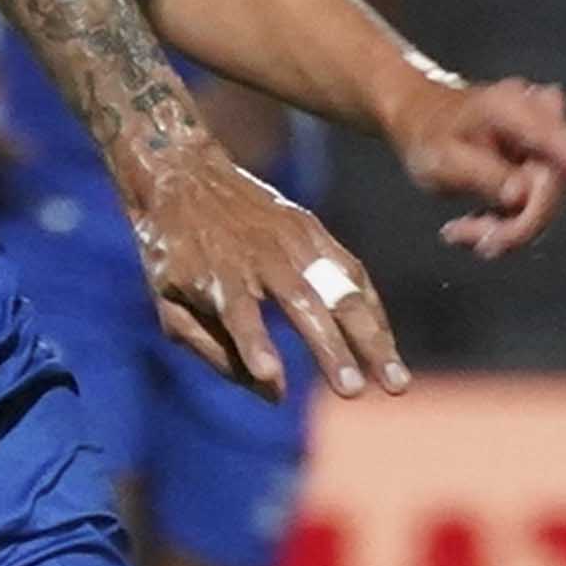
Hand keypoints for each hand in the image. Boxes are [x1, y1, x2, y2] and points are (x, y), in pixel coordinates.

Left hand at [132, 146, 404, 400]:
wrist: (183, 173)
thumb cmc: (172, 253)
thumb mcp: (170, 305)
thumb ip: (214, 350)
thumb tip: (273, 392)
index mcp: (215, 274)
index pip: (237, 315)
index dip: (253, 345)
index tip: (270, 377)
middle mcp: (258, 256)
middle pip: (301, 305)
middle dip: (330, 350)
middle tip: (353, 393)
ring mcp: (291, 240)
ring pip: (340, 291)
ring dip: (372, 338)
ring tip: (395, 381)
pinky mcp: (312, 229)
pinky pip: (351, 272)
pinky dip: (373, 310)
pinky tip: (387, 344)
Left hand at [373, 65, 565, 257]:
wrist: (421, 120)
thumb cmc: (428, 134)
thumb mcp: (442, 159)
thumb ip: (482, 174)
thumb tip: (521, 195)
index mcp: (515, 110)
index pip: (554, 141)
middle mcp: (540, 121)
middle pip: (550, 185)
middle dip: (516, 224)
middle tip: (468, 238)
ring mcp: (544, 144)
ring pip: (544, 202)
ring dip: (506, 229)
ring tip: (460, 232)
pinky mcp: (541, 166)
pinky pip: (536, 204)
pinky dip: (506, 223)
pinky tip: (473, 225)